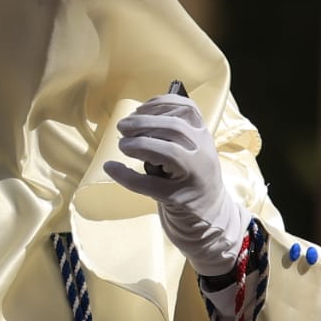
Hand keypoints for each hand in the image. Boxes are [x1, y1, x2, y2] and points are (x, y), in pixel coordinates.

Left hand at [104, 94, 248, 275]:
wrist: (210, 215)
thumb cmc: (193, 176)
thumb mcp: (192, 149)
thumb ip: (173, 133)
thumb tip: (137, 117)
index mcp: (204, 136)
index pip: (188, 109)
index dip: (160, 104)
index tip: (138, 109)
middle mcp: (203, 153)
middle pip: (174, 128)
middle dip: (143, 123)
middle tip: (122, 127)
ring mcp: (193, 176)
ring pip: (167, 152)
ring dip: (139, 144)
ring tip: (122, 145)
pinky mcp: (178, 198)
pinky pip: (148, 185)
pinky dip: (125, 175)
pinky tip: (111, 168)